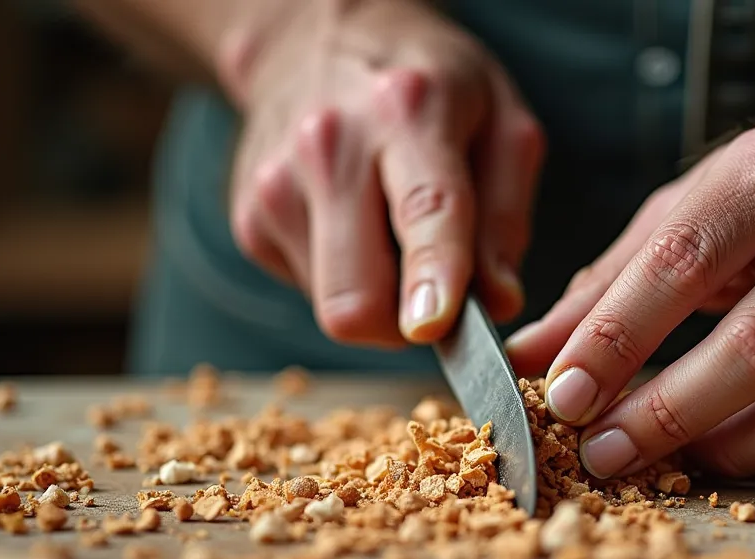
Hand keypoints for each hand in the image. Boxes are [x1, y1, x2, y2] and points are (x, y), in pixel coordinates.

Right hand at [225, 0, 543, 345]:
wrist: (315, 37)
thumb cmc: (429, 85)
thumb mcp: (501, 121)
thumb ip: (507, 215)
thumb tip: (498, 302)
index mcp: (408, 112)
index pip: (424, 210)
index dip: (432, 276)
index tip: (434, 324)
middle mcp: (329, 147)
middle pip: (355, 296)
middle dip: (405, 325)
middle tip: (438, 300)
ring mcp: (275, 184)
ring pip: (334, 306)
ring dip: (378, 298)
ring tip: (391, 233)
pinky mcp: (247, 219)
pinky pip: (310, 291)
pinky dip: (345, 278)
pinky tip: (354, 225)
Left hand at [507, 118, 754, 482]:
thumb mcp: (694, 209)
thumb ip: (609, 282)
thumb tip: (528, 356)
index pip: (681, 265)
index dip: (613, 340)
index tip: (563, 396)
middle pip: (752, 352)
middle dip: (664, 416)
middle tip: (607, 453)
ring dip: (730, 452)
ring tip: (679, 456)